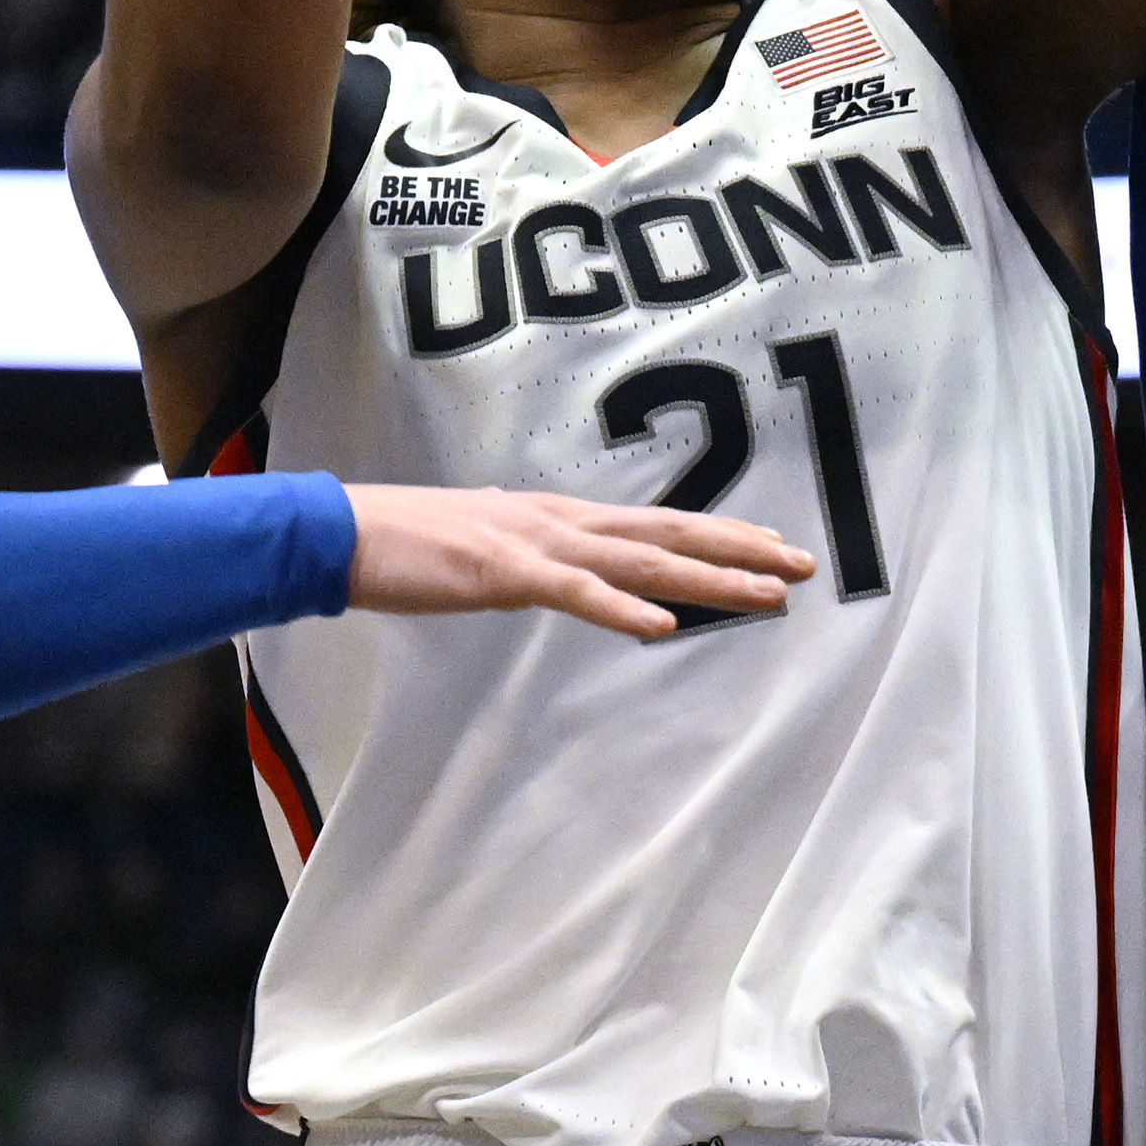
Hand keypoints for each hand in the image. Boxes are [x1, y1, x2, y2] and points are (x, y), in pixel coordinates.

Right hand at [339, 485, 807, 636]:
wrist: (341, 532)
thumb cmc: (407, 544)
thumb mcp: (486, 548)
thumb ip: (529, 558)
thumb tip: (554, 567)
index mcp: (558, 519)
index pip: (656, 524)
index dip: (718, 535)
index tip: (772, 546)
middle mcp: (561, 522)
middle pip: (669, 534)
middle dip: (740, 552)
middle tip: (803, 567)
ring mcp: (535, 543)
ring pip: (642, 560)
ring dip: (708, 579)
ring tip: (765, 595)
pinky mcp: (502, 570)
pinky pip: (574, 593)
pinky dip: (621, 608)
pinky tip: (662, 626)